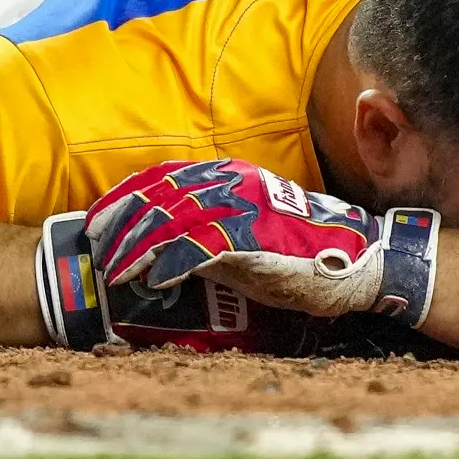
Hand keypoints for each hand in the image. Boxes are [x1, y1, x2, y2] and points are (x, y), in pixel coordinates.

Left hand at [82, 160, 439, 324]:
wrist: (363, 260)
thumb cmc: (303, 254)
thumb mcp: (245, 240)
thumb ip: (207, 239)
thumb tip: (161, 255)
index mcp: (228, 178)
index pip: (162, 179)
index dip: (125, 198)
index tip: (97, 220)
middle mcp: (232, 187)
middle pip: (158, 197)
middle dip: (120, 224)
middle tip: (94, 247)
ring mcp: (244, 211)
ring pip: (172, 221)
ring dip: (136, 248)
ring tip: (114, 270)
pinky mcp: (256, 240)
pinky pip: (202, 248)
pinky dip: (170, 263)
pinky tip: (151, 280)